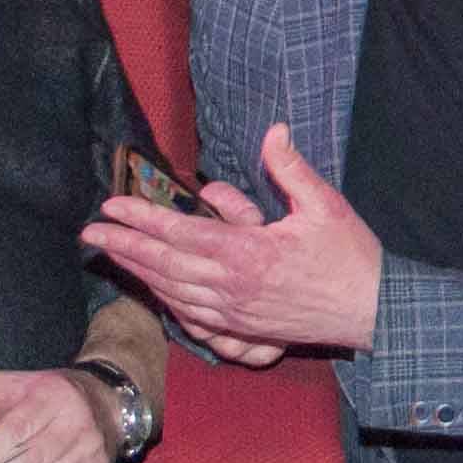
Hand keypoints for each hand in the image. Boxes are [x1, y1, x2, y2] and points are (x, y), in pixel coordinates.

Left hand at [82, 124, 387, 355]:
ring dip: (138, 273)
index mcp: (248, 254)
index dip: (142, 218)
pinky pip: (192, 318)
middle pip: (164, 266)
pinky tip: (153, 290)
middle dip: (124, 247)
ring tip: (113, 255)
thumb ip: (292, 168)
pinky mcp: (243, 331)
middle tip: (90, 233)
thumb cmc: (350, 258)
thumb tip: (273, 131)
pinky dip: (165, 301)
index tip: (111, 205)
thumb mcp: (325, 205)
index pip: (180, 233)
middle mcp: (232, 288)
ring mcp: (234, 315)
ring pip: (172, 293)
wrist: (372, 313)